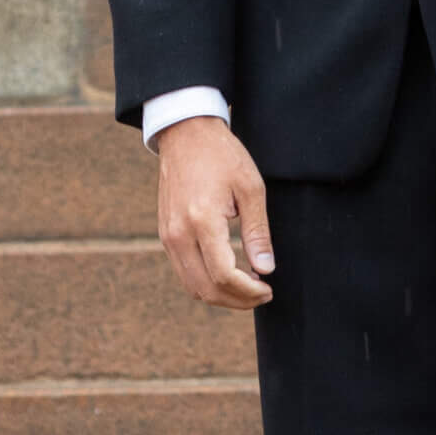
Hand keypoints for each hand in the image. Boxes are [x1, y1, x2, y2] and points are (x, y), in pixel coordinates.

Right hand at [156, 114, 274, 309]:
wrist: (185, 134)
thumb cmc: (222, 156)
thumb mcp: (251, 188)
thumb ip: (257, 232)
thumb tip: (266, 268)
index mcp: (202, 220)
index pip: (224, 275)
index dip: (249, 291)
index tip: (269, 288)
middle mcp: (179, 234)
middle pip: (206, 289)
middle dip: (237, 300)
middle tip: (263, 294)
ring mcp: (168, 236)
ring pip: (192, 286)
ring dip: (221, 297)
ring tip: (248, 289)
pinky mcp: (166, 234)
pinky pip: (184, 272)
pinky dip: (206, 283)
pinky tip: (229, 275)